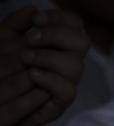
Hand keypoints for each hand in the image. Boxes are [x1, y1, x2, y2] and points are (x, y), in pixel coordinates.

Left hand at [2, 7, 87, 125]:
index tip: (37, 20)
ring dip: (49, 58)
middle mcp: (68, 61)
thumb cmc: (1, 67)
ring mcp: (66, 81)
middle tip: (30, 39)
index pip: (75, 25)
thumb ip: (16, 23)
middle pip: (82, 42)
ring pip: (76, 67)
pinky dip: (50, 80)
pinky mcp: (60, 102)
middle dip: (56, 35)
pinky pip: (68, 91)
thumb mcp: (3, 39)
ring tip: (25, 58)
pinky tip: (32, 74)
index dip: (60, 19)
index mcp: (59, 43)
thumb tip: (32, 10)